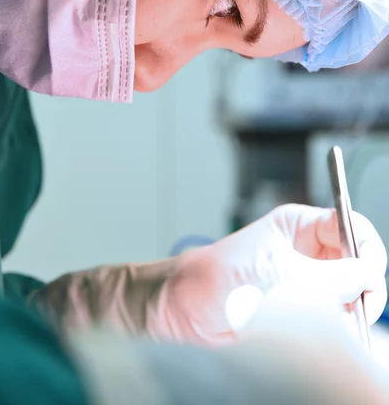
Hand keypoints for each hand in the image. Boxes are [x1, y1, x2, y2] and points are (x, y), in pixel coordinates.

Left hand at [149, 205, 386, 344]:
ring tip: (341, 323)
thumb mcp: (275, 271)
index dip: (365, 248)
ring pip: (350, 288)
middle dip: (364, 282)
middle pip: (356, 259)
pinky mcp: (302, 306)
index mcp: (299, 225)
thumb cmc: (218, 276)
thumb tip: (369, 275)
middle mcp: (307, 249)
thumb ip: (327, 275)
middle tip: (360, 308)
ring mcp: (307, 278)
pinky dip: (340, 324)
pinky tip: (331, 332)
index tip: (369, 274)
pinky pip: (334, 312)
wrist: (188, 308)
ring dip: (352, 306)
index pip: (349, 226)